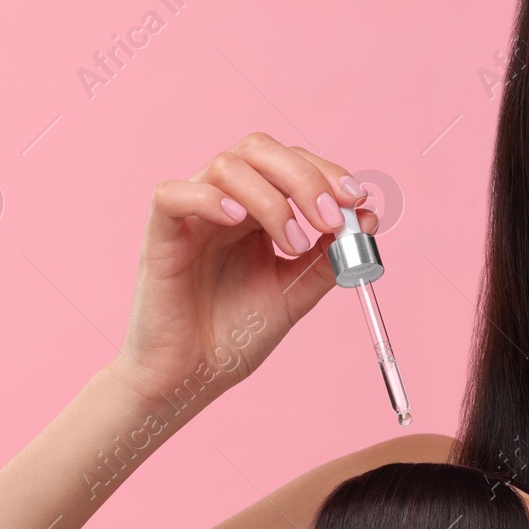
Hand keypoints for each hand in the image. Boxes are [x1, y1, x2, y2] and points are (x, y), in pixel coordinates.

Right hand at [110, 132, 380, 408]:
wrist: (191, 378)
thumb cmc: (233, 336)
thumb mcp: (295, 294)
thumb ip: (328, 258)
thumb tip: (368, 217)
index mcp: (255, 211)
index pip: (290, 163)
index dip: (326, 172)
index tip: (358, 199)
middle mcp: (223, 203)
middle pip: (259, 149)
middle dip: (304, 177)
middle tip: (329, 220)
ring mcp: (190, 217)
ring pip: (225, 166)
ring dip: (271, 199)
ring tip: (292, 244)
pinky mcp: (159, 236)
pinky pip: (172, 195)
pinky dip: (209, 199)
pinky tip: (238, 222)